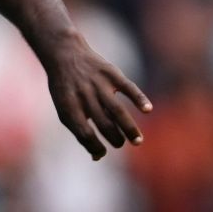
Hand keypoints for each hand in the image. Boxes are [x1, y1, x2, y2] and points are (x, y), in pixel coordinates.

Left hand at [43, 35, 151, 159]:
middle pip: (103, 124)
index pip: (84, 134)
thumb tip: (97, 156)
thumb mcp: (65, 109)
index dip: (94, 147)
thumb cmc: (67, 89)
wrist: (64, 54)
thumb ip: (80, 131)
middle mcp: (84, 97)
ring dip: (129, 128)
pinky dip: (139, 98)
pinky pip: (128, 87)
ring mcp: (98, 84)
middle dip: (115, 138)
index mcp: (69, 108)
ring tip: (137, 141)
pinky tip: (148, 110)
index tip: (102, 153)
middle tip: (122, 143)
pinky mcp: (111, 73)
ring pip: (117, 111)